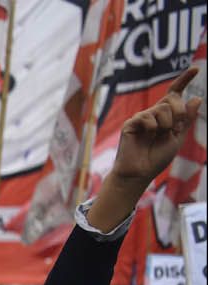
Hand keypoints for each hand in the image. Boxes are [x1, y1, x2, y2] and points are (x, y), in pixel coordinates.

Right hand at [108, 67, 199, 185]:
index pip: (174, 94)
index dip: (184, 80)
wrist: (140, 172)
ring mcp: (141, 118)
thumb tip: (197, 98)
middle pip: (172, 99)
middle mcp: (153, 114)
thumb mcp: (178, 137)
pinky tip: (145, 138)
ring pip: (162, 108)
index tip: (195, 69)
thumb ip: (186, 119)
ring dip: (166, 124)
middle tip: (174, 128)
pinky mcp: (131, 123)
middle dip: (179, 112)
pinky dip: (152, 129)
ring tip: (157, 137)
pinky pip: (148, 117)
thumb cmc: (156, 158)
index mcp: (165, 116)